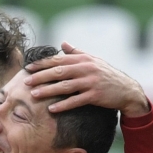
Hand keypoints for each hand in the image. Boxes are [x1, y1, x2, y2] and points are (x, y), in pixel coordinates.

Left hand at [24, 42, 149, 116]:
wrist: (126, 90)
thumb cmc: (106, 75)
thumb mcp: (93, 60)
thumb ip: (76, 53)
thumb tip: (62, 43)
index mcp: (83, 59)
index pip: (58, 60)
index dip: (42, 64)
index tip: (28, 68)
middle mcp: (85, 68)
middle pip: (59, 72)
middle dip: (41, 76)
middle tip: (26, 81)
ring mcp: (90, 82)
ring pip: (65, 86)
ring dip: (48, 90)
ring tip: (34, 94)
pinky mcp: (95, 95)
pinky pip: (76, 101)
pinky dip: (63, 105)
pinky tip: (52, 109)